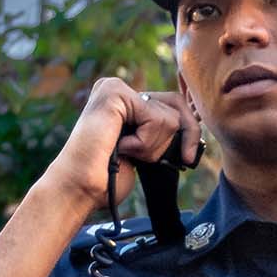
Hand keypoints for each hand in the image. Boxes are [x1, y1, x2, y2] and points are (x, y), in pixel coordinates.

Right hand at [43, 77, 202, 211]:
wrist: (81, 188)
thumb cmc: (108, 177)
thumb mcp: (145, 150)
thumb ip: (163, 131)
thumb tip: (195, 122)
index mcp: (125, 102)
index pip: (174, 104)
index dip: (188, 131)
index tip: (189, 156)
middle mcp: (119, 90)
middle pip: (178, 105)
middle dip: (178, 139)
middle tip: (156, 160)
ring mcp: (114, 88)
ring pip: (170, 117)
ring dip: (153, 146)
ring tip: (127, 152)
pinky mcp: (113, 92)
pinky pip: (156, 118)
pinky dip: (145, 143)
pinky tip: (122, 147)